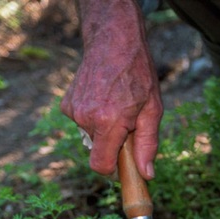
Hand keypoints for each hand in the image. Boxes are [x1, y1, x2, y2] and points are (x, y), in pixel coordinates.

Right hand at [61, 0, 161, 178]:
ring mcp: (73, 111)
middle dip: (114, 145)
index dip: (113, 172)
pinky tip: (104, 100)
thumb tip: (146, 174)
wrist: (113, 42)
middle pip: (99, 151)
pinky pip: (83, 124)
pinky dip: (94, 119)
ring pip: (91, 137)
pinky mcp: (67, 105)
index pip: (100, 166)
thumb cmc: (138, 75)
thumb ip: (148, 145)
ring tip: (117, 107)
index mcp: (108, 122)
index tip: (123, 167)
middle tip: (129, 124)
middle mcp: (86, 118)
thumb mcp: (152, 110)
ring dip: (105, 131)